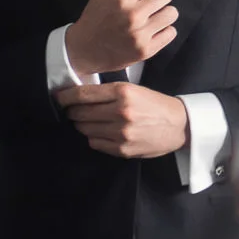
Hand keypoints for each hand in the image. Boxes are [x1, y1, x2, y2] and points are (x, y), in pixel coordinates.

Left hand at [53, 82, 189, 158]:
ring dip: (82, 125)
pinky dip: (94, 136)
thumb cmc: (155, 104)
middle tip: (72, 110)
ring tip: (89, 121)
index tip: (59, 98)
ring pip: (84, 129)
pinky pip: (94, 142)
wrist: (179, 126)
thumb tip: (78, 97)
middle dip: (72, 111)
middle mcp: (120, 112)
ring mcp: (120, 133)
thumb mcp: (135, 90)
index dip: (66, 97)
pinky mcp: (122, 149)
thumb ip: (109, 93)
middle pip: (80, 113)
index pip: (83, 94)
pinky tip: (102, 132)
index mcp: (124, 92)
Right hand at [64, 0, 175, 75]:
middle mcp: (132, 15)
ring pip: (172, 13)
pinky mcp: (145, 50)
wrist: (84, 48)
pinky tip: (150, 29)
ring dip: (163, 13)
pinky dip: (163, 30)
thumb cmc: (96, 16)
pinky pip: (171, 32)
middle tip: (148, 2)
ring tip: (149, 16)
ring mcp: (140, 34)